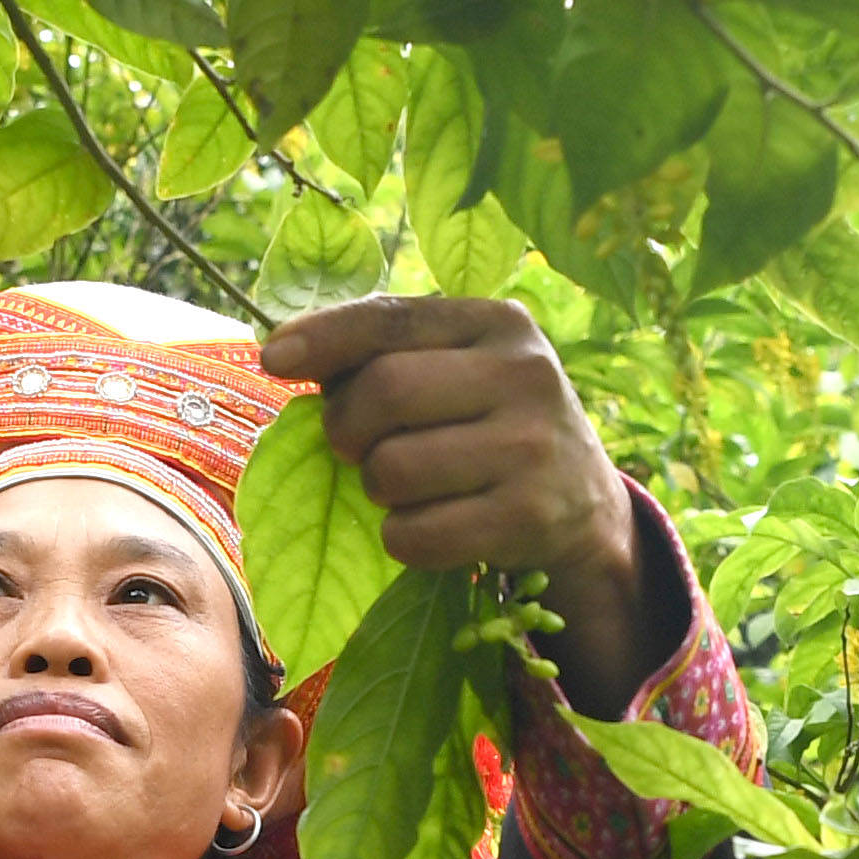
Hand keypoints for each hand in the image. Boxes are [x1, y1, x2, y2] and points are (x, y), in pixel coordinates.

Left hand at [258, 292, 665, 709]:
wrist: (585, 506)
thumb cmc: (493, 425)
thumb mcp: (463, 367)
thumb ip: (392, 352)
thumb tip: (286, 353)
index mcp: (499, 323)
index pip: (391, 319)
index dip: (324, 338)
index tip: (273, 359)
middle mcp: (524, 374)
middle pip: (383, 393)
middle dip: (346, 428)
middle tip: (355, 449)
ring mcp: (532, 447)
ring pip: (393, 470)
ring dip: (377, 490)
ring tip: (406, 488)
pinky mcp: (529, 517)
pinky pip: (418, 535)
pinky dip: (402, 539)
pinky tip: (426, 527)